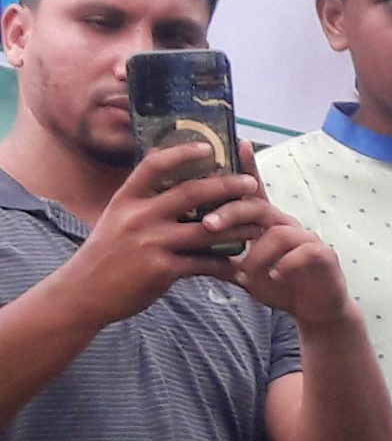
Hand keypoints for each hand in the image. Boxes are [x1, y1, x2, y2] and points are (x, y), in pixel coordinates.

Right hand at [63, 143, 264, 323]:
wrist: (84, 293)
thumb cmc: (105, 255)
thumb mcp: (116, 220)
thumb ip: (142, 204)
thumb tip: (172, 184)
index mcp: (126, 200)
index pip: (154, 165)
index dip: (181, 153)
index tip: (208, 147)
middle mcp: (138, 216)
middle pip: (190, 193)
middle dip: (226, 186)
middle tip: (251, 184)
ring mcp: (151, 242)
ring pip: (206, 230)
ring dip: (237, 227)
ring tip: (257, 225)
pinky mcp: (162, 270)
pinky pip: (203, 264)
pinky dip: (224, 265)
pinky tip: (238, 265)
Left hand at [219, 148, 353, 327]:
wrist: (317, 310)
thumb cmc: (281, 285)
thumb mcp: (245, 272)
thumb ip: (222, 259)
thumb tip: (186, 251)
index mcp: (268, 224)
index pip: (256, 191)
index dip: (249, 166)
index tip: (238, 142)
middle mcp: (287, 224)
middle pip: (258, 206)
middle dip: (230, 213)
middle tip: (207, 225)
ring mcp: (307, 238)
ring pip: (278, 232)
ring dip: (257, 253)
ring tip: (247, 274)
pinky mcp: (324, 255)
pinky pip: (303, 252)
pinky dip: (284, 264)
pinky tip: (275, 276)